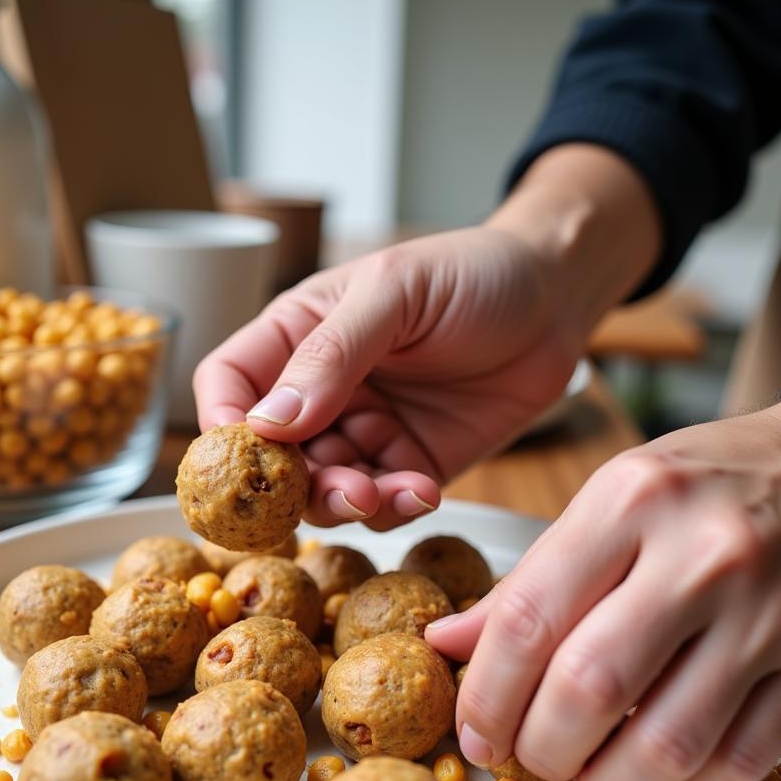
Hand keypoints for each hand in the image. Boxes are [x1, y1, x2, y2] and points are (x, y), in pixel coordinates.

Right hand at [194, 226, 578, 529]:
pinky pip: (384, 504)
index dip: (224, 422)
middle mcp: (324, 390)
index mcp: (299, 335)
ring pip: (324, 489)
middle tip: (334, 487)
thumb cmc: (473, 274)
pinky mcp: (410, 464)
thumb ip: (331, 354)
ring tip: (378, 493)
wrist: (556, 301)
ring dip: (344, 501)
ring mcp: (366, 431)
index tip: (241, 458)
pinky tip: (423, 489)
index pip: (230, 382)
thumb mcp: (396, 292)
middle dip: (294, 481)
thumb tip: (268, 422)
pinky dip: (394, 506)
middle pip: (274, 453)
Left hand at [427, 385, 780, 780]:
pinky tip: (655, 770)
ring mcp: (774, 613)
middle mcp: (705, 554)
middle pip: (589, 690)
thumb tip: (448, 643)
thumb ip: (529, 580)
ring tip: (584, 772)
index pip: (527, 619)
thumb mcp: (608, 500)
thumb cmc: (708, 483)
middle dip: (537, 749)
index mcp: (632, 500)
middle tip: (524, 756)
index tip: (475, 731)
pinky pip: (739, 763)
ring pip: (665, 745)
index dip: (485, 695)